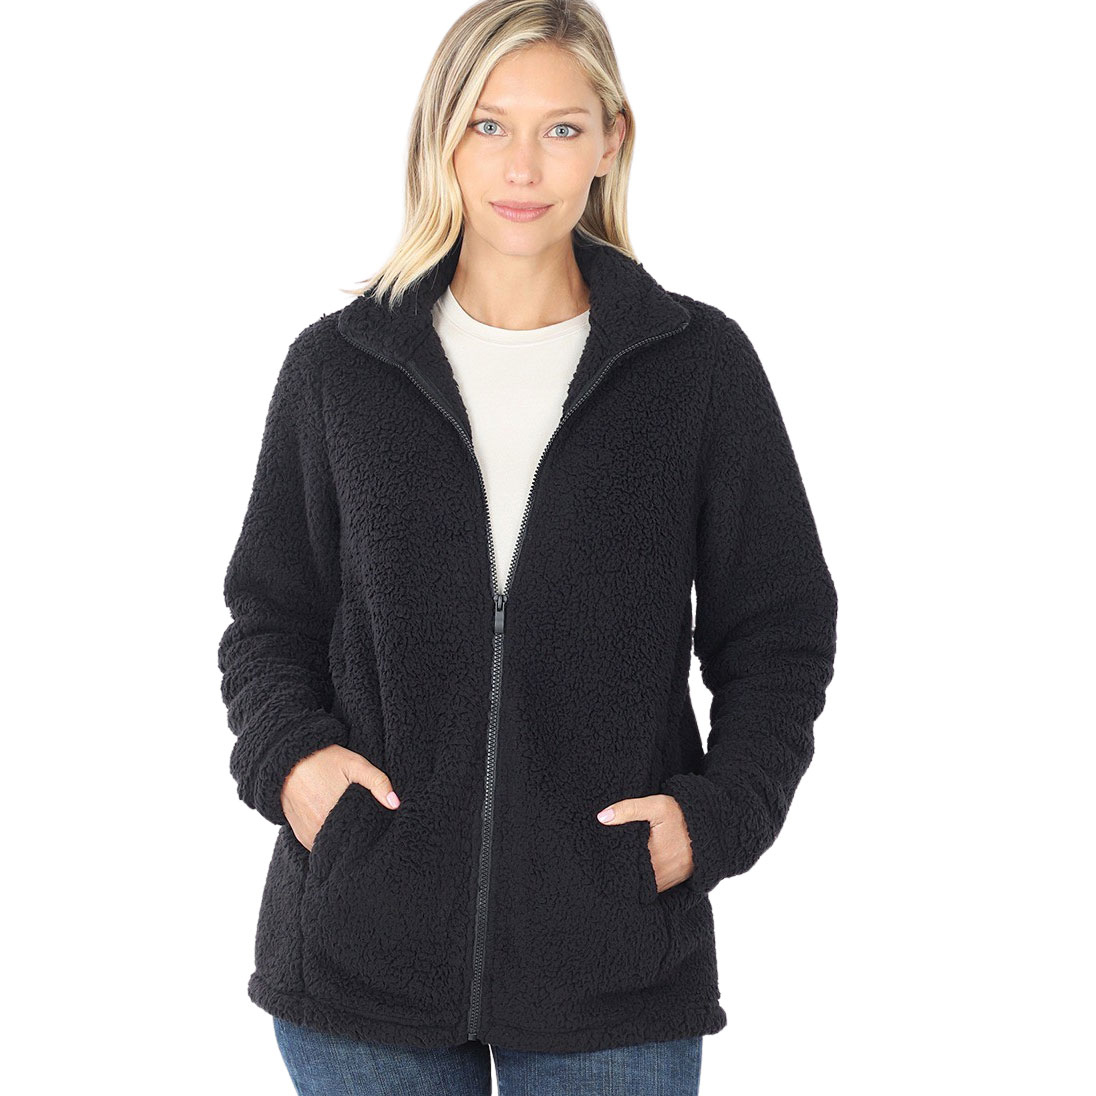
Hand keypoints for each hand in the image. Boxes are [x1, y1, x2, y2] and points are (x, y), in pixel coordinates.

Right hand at [281, 744, 400, 850]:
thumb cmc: (324, 761)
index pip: (359, 840)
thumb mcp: (355, 764)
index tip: (376, 829)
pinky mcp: (299, 837)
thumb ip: (378, 782)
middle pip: (345, 846)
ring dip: (341, 842)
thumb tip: (395, 804)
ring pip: (331, 848)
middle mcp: (318, 831)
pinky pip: (318, 847)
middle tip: (364, 827)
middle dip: (356, 841)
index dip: (370, 837)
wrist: (289, 760)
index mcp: (333, 817)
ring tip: (351, 827)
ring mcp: (307, 835)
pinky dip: (328, 841)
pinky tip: (336, 828)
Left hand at [596, 794, 693, 892]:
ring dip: (633, 877)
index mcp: (652, 855)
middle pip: (632, 878)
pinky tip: (638, 869)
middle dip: (621, 871)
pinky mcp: (674, 882)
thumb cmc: (681, 814)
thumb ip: (628, 809)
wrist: (710, 825)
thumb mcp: (655, 805)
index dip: (612, 861)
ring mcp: (668, 880)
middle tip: (608, 862)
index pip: (623, 865)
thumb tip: (601, 817)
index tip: (603, 856)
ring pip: (642, 885)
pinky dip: (645, 881)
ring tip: (623, 864)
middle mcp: (660, 873)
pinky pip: (654, 887)